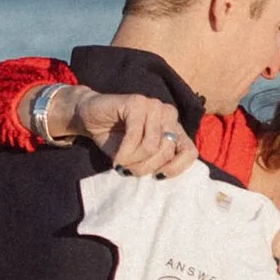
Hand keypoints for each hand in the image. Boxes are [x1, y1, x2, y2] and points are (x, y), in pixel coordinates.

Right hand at [73, 89, 195, 175]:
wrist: (89, 117)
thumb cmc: (115, 139)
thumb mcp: (138, 157)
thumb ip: (154, 162)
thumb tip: (162, 175)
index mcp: (174, 128)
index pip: (190, 152)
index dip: (176, 168)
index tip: (157, 177)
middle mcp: (168, 114)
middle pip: (167, 151)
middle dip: (146, 167)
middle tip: (129, 170)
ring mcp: (154, 106)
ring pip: (152, 145)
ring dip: (133, 160)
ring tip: (121, 163)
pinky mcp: (137, 102)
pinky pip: (136, 135)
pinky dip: (125, 151)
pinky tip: (117, 157)